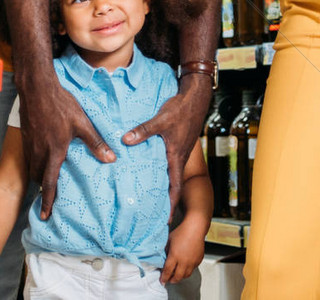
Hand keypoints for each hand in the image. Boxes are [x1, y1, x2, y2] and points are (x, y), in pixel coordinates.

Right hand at [17, 72, 114, 219]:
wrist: (37, 87)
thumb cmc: (61, 104)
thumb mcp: (82, 123)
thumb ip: (95, 142)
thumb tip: (111, 159)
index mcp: (54, 151)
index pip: (49, 183)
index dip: (47, 201)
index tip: (45, 215)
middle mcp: (39, 152)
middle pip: (39, 178)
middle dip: (44, 188)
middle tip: (51, 194)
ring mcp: (30, 144)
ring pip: (33, 167)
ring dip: (39, 175)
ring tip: (47, 177)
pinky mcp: (26, 136)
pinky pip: (29, 156)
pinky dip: (35, 162)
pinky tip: (42, 155)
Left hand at [122, 75, 210, 214]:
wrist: (195, 97)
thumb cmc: (181, 109)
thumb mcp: (161, 120)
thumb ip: (143, 131)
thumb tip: (125, 140)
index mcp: (176, 157)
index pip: (175, 188)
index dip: (170, 205)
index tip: (163, 221)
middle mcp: (178, 156)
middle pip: (172, 183)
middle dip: (163, 199)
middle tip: (150, 211)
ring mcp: (178, 149)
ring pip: (169, 171)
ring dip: (161, 183)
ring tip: (147, 192)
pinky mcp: (177, 141)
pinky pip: (168, 160)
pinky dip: (160, 167)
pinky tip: (149, 164)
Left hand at [161, 217, 206, 283]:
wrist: (195, 228)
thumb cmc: (181, 232)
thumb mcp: (169, 240)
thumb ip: (166, 251)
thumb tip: (164, 258)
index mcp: (174, 256)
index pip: (167, 271)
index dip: (164, 278)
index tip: (162, 281)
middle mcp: (184, 261)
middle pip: (177, 277)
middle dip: (171, 280)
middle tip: (168, 280)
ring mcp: (192, 262)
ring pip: (185, 275)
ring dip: (180, 277)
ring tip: (176, 275)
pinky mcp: (198, 261)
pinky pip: (192, 269)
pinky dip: (187, 270)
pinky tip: (184, 267)